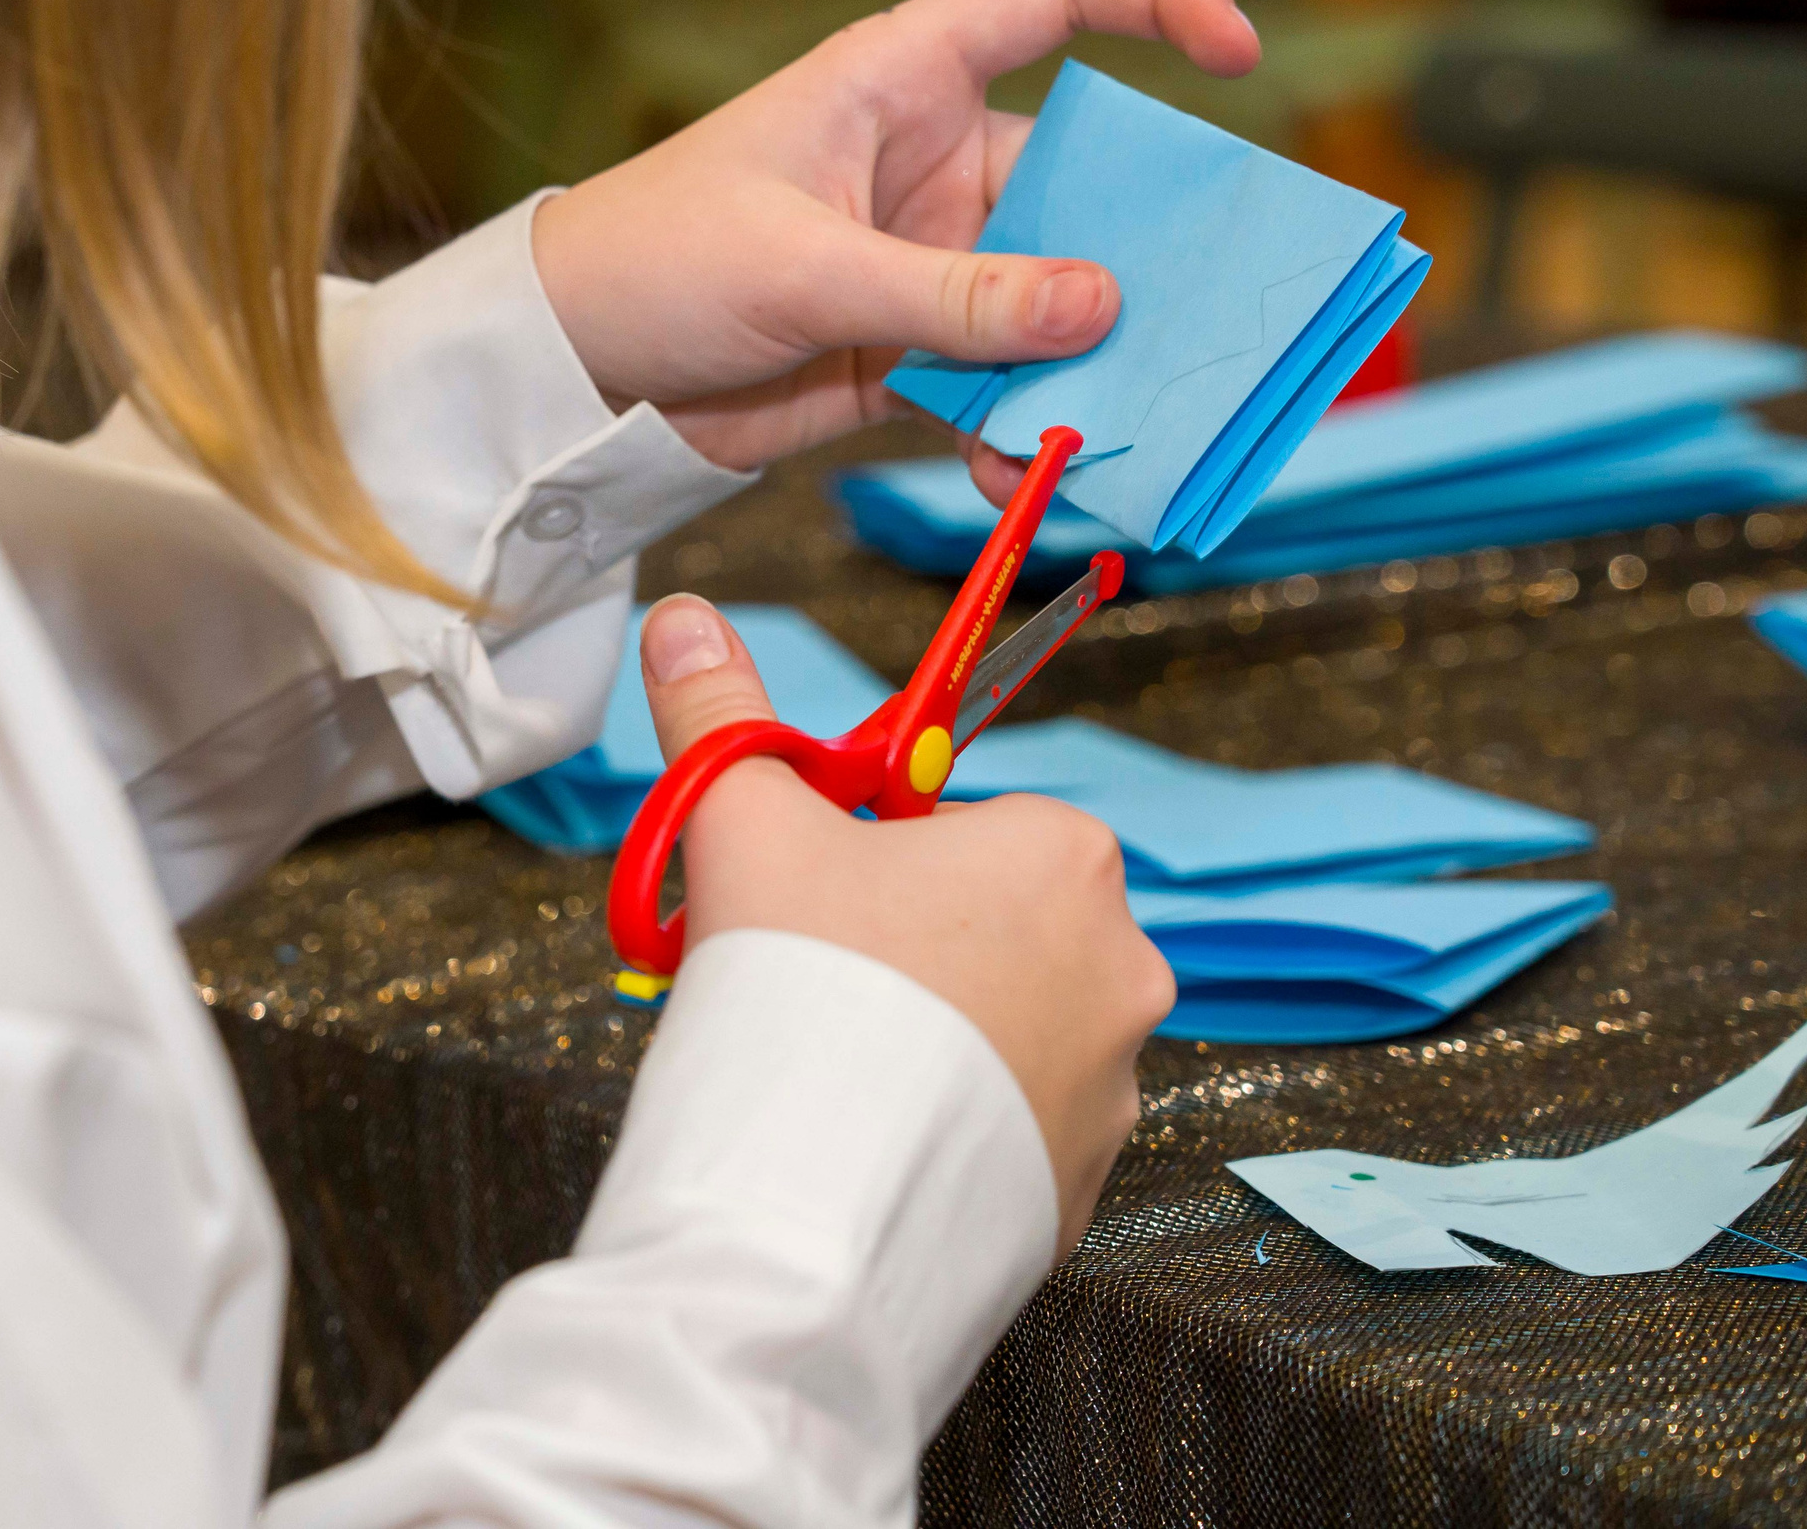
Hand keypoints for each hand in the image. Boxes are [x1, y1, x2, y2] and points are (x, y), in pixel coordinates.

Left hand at [533, 0, 1257, 504]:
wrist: (571, 376)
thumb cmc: (655, 262)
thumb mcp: (805, 269)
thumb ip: (952, 296)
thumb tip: (1101, 306)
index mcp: (904, 79)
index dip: (1157, 1)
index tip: (1239, 59)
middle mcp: (932, 163)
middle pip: (1086, 181)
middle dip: (1153, 247)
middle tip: (1219, 312)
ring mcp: (927, 264)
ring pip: (1053, 300)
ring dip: (1092, 360)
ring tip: (1132, 419)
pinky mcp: (906, 356)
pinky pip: (999, 384)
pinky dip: (1023, 426)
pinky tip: (1026, 470)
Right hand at [638, 595, 1174, 1257]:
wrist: (816, 1190)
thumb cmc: (798, 980)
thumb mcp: (742, 819)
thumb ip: (720, 713)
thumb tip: (683, 615)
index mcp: (1063, 853)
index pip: (971, 829)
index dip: (879, 863)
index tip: (817, 903)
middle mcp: (1123, 961)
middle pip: (994, 932)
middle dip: (912, 954)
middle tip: (814, 986)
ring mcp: (1116, 1082)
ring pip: (1009, 1038)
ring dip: (938, 1048)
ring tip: (838, 1073)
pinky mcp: (1087, 1182)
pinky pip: (1014, 1137)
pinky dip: (955, 1136)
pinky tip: (876, 1143)